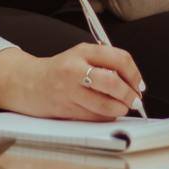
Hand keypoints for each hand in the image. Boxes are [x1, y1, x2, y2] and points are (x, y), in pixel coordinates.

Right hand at [20, 42, 144, 120]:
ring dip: (120, 109)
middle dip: (129, 94)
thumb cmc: (60, 70)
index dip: (135, 74)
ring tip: (122, 107)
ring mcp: (70, 91)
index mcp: (83, 51)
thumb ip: (105, 62)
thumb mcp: (80, 56)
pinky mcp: (66, 109)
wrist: (29, 83)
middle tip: (134, 99)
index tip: (139, 84)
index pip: (119, 59)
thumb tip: (133, 80)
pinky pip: (96, 117)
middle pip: (113, 82)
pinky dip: (107, 117)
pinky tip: (106, 112)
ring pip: (106, 105)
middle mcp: (75, 69)